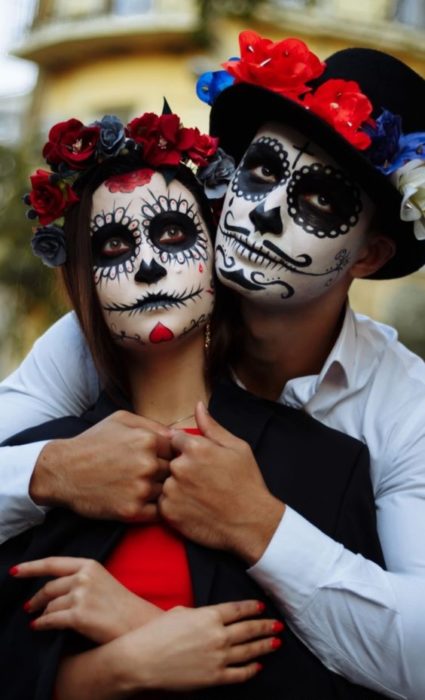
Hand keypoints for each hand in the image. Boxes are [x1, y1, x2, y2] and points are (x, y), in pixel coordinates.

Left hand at [13, 556, 161, 643]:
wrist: (136, 623)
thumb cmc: (120, 604)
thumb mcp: (101, 580)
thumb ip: (79, 578)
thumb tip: (52, 589)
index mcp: (89, 564)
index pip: (53, 563)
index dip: (31, 567)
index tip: (16, 571)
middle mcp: (84, 577)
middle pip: (49, 587)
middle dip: (36, 598)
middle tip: (29, 606)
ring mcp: (81, 596)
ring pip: (50, 605)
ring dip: (43, 614)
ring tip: (41, 619)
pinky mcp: (79, 615)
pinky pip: (51, 619)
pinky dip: (42, 624)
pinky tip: (38, 626)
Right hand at [30, 411, 172, 521]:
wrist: (62, 471)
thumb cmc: (92, 442)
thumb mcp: (120, 419)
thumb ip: (152, 424)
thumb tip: (178, 435)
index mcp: (147, 440)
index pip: (178, 449)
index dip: (171, 454)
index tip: (161, 458)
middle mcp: (147, 464)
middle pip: (174, 471)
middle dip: (167, 472)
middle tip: (152, 474)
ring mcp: (140, 489)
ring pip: (167, 492)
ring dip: (161, 491)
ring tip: (145, 487)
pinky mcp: (132, 511)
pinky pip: (158, 512)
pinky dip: (155, 509)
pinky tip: (143, 501)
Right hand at [116, 600, 282, 691]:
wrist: (142, 660)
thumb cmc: (156, 633)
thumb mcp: (179, 612)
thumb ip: (199, 613)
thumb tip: (209, 617)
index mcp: (209, 615)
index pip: (238, 609)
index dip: (252, 608)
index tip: (262, 607)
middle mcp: (218, 635)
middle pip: (249, 629)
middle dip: (265, 626)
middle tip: (278, 624)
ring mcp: (218, 657)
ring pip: (249, 651)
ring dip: (264, 646)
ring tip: (275, 642)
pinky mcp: (214, 677)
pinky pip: (239, 673)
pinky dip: (251, 669)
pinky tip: (258, 666)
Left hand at [159, 402, 284, 564]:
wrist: (250, 523)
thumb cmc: (246, 483)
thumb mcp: (237, 448)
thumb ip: (212, 427)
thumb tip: (198, 405)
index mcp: (195, 448)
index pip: (175, 439)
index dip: (186, 449)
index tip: (199, 461)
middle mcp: (179, 467)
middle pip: (169, 460)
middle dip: (181, 467)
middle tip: (201, 481)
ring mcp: (172, 491)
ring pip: (165, 482)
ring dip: (176, 486)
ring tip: (199, 496)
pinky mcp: (168, 512)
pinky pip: (163, 502)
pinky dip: (174, 505)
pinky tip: (193, 507)